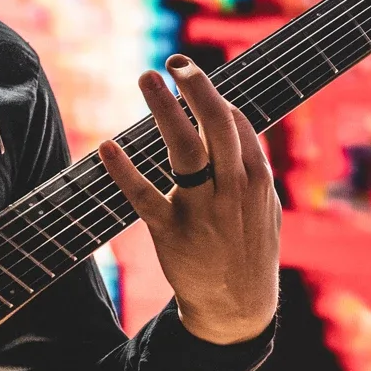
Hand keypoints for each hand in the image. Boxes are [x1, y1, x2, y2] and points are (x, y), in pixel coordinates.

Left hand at [97, 54, 280, 345]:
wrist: (237, 309)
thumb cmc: (246, 248)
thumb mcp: (263, 206)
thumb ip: (249, 164)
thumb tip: (231, 116)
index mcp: (256, 179)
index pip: (234, 121)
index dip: (210, 93)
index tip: (187, 73)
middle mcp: (233, 189)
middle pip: (216, 124)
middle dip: (196, 86)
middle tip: (175, 62)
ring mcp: (203, 210)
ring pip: (184, 149)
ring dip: (165, 109)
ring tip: (147, 77)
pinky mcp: (172, 233)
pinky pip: (145, 197)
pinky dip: (124, 171)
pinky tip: (107, 147)